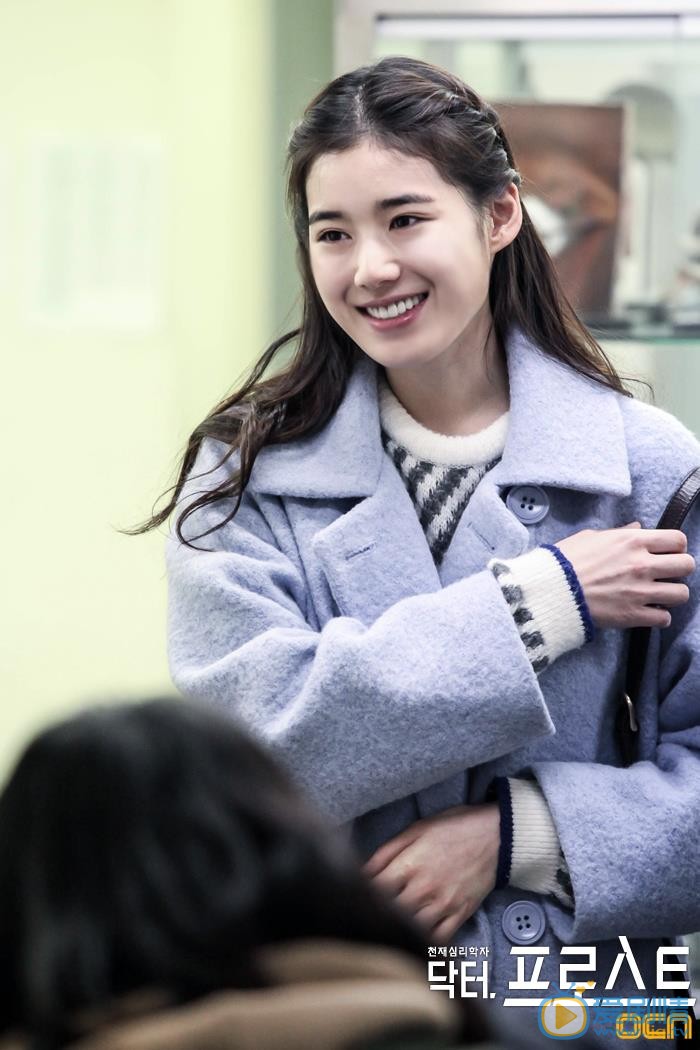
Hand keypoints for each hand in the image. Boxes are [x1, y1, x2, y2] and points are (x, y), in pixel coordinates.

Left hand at [363, 804, 499, 943]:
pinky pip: (438, 938)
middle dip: (379, 912)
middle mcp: (424, 889)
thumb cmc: (454, 827)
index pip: (374, 890)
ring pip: (411, 929)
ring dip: (399, 927)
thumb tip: (363, 871)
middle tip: (373, 911)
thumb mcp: (416, 829)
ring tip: (392, 923)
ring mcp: (443, 904)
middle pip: (390, 913)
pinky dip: (425, 941)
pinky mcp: (460, 914)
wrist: (497, 834)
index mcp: (409, 865)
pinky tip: (416, 936)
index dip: (363, 893)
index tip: (359, 894)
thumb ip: (387, 852)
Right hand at [556, 523, 694, 629]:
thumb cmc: (565, 561)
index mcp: (632, 541)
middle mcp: (642, 565)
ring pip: (681, 594)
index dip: (676, 546)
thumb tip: (637, 528)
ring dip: (672, 594)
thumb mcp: (591, 537)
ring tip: (659, 595)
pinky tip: (648, 612)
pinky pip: (665, 618)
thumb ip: (619, 533)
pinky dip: (658, 616)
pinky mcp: (633, 615)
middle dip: (679, 569)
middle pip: (686, 565)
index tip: (668, 552)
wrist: (551, 591)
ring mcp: (640, 592)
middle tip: (666, 574)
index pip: (678, 539)